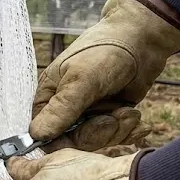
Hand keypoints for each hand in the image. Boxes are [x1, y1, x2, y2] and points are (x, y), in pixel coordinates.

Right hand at [29, 0, 179, 151]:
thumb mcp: (81, 79)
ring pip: (96, 141)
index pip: (42, 133)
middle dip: (96, 134)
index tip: (81, 137)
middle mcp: (65, 109)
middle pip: (72, 142)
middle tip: (113, 118)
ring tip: (128, 112)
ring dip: (116, 130)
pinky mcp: (109, 116)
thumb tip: (36, 135)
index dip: (59, 142)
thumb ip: (61, 109)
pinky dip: (127, 130)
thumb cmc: (105, 50)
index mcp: (48, 97)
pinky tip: (135, 117)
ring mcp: (88, 114)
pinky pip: (114, 137)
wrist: (142, 38)